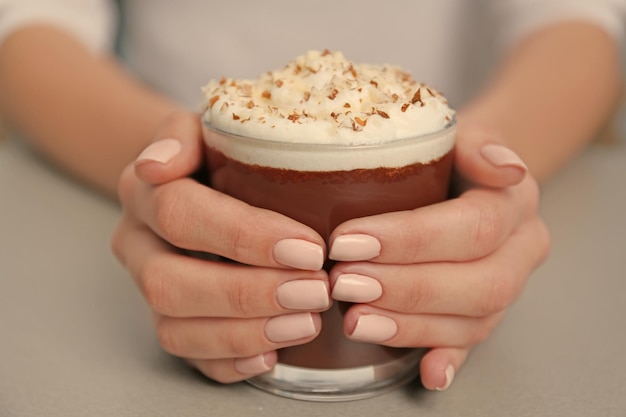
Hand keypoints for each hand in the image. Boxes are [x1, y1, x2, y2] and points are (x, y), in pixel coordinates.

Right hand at [111, 111, 330, 382]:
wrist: (200, 176)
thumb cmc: (216, 151)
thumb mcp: (205, 124)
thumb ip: (181, 134)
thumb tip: (158, 164)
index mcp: (143, 191)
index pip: (181, 214)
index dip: (245, 236)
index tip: (309, 247)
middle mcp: (138, 245)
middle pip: (171, 283)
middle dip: (248, 293)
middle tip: (315, 291)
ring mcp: (150, 289)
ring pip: (176, 329)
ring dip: (246, 332)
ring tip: (307, 322)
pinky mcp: (171, 321)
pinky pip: (187, 357)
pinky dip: (231, 362)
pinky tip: (273, 354)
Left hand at [328, 119, 550, 390]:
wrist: (465, 172)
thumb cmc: (449, 152)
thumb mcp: (459, 132)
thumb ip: (478, 144)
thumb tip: (506, 169)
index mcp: (515, 203)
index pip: (473, 227)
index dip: (410, 239)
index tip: (347, 241)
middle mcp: (520, 251)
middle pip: (477, 283)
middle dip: (405, 288)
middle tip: (342, 283)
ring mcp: (506, 287)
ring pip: (472, 321)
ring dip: (410, 326)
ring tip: (354, 320)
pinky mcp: (484, 313)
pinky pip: (472, 344)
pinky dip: (447, 359)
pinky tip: (425, 373)